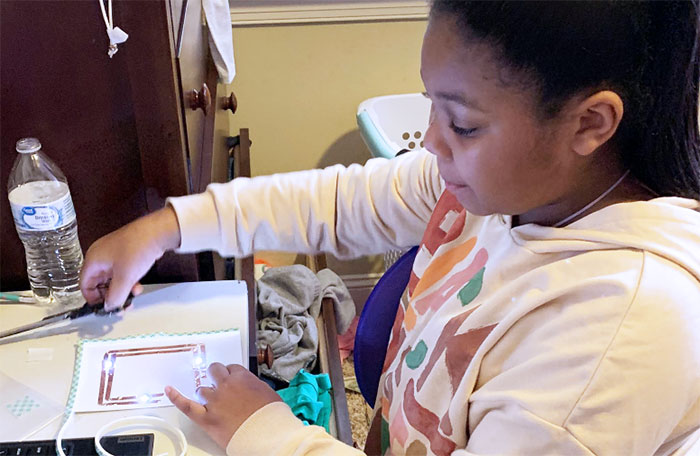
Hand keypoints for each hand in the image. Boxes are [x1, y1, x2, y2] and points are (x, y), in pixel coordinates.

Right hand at [80, 207, 180, 310]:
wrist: (157, 232)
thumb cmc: (138, 247)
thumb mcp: (125, 278)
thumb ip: (115, 296)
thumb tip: (109, 306)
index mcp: (93, 260)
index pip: (85, 285)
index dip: (94, 299)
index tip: (105, 307)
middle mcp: (100, 256)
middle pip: (99, 283)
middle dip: (111, 294)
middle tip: (121, 303)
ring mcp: (113, 254)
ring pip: (113, 279)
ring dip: (122, 289)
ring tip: (133, 293)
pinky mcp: (125, 253)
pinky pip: (122, 272)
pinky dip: (128, 280)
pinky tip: (137, 284)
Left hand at [165, 363, 281, 448]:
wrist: (267, 435)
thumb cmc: (271, 417)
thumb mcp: (268, 394)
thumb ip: (253, 388)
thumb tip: (250, 390)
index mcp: (242, 377)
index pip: (231, 368)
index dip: (231, 375)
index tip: (232, 379)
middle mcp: (226, 386)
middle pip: (214, 372)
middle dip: (216, 377)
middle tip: (220, 384)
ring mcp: (214, 402)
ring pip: (201, 390)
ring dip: (206, 394)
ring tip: (212, 402)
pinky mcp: (206, 418)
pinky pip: (186, 405)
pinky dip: (176, 397)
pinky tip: (169, 390)